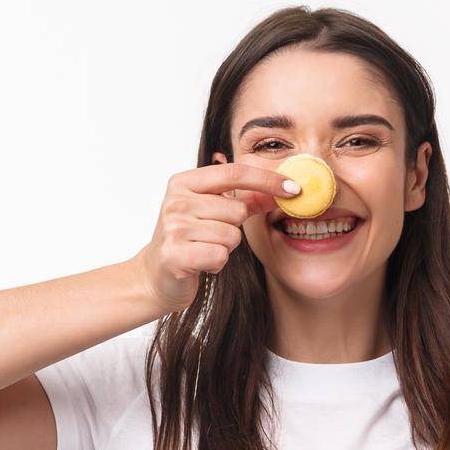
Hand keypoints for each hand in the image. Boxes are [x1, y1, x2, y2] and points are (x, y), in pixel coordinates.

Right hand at [132, 162, 301, 314]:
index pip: (234, 173)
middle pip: (237, 210)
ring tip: (204, 249)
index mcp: (184, 182)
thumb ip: (244, 199)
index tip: (294, 188)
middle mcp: (176, 201)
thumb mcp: (212, 212)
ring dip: (226, 248)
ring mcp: (173, 227)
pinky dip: (217, 264)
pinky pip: (221, 255)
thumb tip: (285, 190)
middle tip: (212, 236)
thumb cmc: (188, 241)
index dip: (267, 179)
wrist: (155, 276)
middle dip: (235, 227)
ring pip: (232, 235)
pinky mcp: (175, 254)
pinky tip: (201, 264)